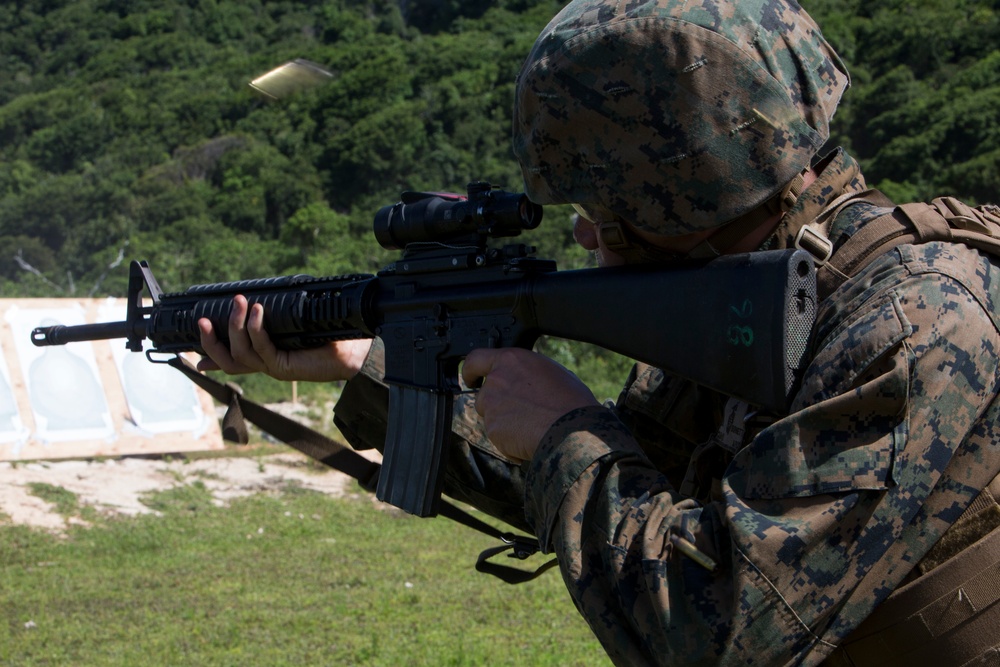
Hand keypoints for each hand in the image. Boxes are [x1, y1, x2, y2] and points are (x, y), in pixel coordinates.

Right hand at [196, 295, 372, 381]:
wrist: (353, 349)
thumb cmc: (329, 333)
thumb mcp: (295, 320)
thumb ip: (276, 314)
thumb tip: (263, 296)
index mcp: (266, 356)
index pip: (231, 360)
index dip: (209, 356)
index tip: (189, 353)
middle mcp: (266, 363)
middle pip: (226, 361)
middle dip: (210, 341)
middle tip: (202, 319)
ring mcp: (273, 367)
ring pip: (239, 354)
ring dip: (234, 327)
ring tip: (239, 302)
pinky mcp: (284, 366)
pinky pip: (262, 349)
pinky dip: (256, 329)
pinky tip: (258, 312)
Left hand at [462, 347, 598, 461]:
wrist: (571, 429)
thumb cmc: (570, 401)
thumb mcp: (550, 372)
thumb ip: (525, 372)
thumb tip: (522, 379)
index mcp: (511, 360)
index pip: (476, 359)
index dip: (470, 371)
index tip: (470, 378)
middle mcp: (496, 379)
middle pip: (483, 394)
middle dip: (496, 405)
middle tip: (519, 413)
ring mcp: (492, 404)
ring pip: (490, 416)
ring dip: (503, 422)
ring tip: (530, 426)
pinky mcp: (493, 428)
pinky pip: (498, 436)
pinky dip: (509, 441)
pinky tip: (529, 438)